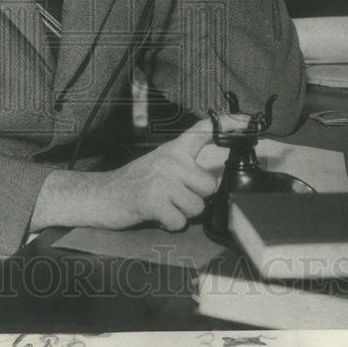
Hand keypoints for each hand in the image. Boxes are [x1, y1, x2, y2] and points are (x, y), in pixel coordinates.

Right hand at [92, 118, 217, 229]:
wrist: (100, 195)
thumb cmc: (133, 183)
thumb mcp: (160, 164)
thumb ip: (185, 166)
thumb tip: (213, 180)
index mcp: (172, 149)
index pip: (203, 130)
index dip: (228, 124)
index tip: (248, 122)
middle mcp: (169, 160)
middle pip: (209, 185)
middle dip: (196, 198)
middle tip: (174, 196)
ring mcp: (161, 179)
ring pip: (197, 206)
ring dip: (182, 213)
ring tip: (164, 205)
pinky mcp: (153, 200)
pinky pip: (180, 221)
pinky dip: (169, 224)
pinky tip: (156, 214)